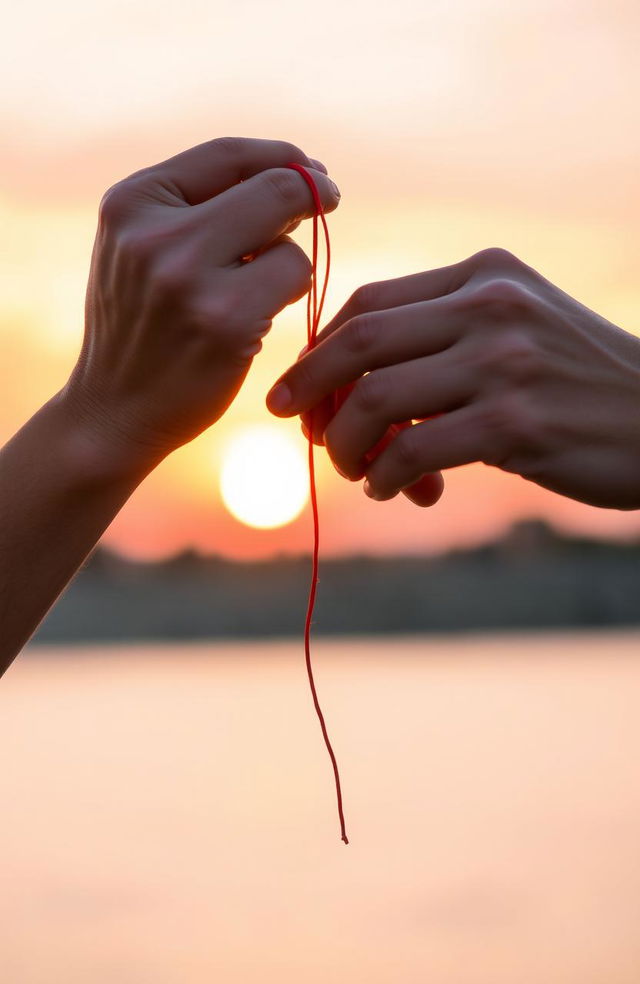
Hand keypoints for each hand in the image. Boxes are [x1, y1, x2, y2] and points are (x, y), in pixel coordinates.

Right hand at [64, 137, 339, 473]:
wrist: (112, 410)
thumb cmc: (142, 326)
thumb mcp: (144, 250)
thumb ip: (202, 208)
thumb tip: (299, 176)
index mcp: (130, 202)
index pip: (226, 154)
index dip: (283, 158)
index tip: (312, 170)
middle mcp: (155, 234)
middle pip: (274, 188)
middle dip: (312, 194)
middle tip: (329, 203)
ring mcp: (189, 279)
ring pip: (290, 240)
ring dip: (290, 262)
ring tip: (254, 294)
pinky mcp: (225, 323)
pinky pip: (295, 279)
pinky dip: (291, 294)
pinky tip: (257, 320)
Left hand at [267, 248, 639, 509]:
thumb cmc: (577, 384)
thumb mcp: (517, 330)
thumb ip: (442, 337)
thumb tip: (347, 387)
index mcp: (483, 274)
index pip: (368, 303)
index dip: (318, 351)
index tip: (298, 389)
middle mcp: (490, 307)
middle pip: (359, 341)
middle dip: (311, 390)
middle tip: (300, 429)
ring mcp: (504, 363)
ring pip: (376, 400)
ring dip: (345, 445)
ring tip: (354, 472)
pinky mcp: (516, 423)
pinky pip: (414, 453)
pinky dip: (386, 478)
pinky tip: (391, 491)